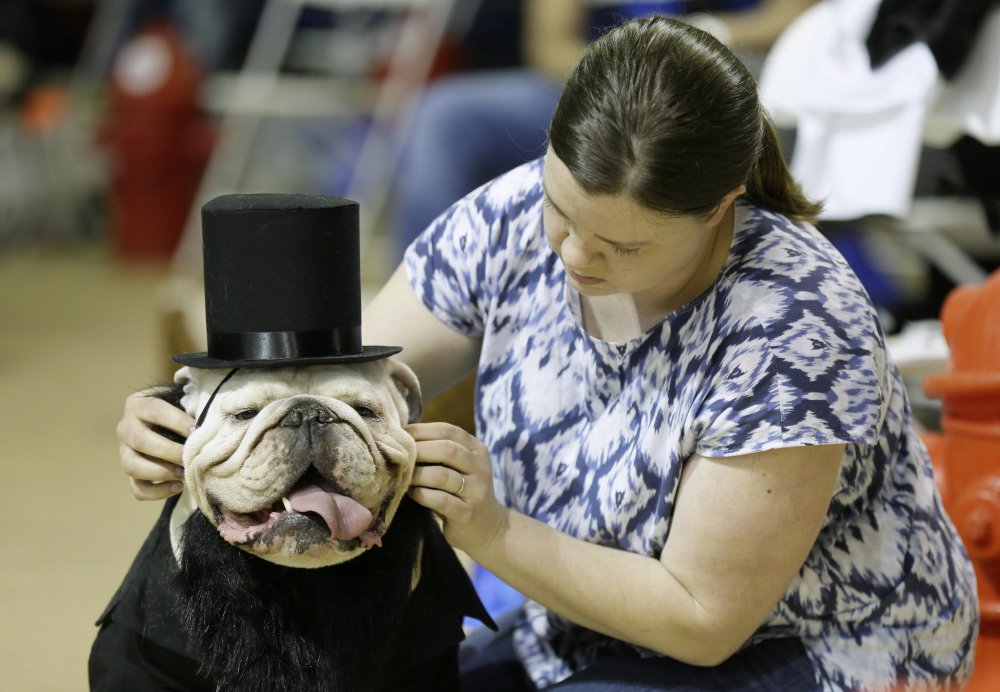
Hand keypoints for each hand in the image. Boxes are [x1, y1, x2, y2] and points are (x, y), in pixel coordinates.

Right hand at [117, 387, 193, 499]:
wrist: (171, 421)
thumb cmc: (183, 407)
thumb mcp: (185, 398)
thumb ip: (193, 403)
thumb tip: (208, 421)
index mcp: (138, 404)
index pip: (156, 411)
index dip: (178, 422)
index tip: (197, 431)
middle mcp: (126, 428)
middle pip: (140, 441)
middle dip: (169, 451)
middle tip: (190, 456)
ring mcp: (125, 452)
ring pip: (131, 466)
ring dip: (160, 472)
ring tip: (183, 473)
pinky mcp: (132, 473)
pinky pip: (137, 488)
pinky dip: (157, 492)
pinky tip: (178, 486)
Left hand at [407, 422, 507, 552]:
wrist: (488, 528)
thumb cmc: (464, 491)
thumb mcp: (460, 466)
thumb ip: (440, 450)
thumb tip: (404, 435)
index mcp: (477, 450)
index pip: (448, 431)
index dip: (421, 430)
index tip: (400, 434)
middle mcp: (480, 467)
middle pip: (446, 450)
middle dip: (418, 450)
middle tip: (399, 455)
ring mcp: (476, 491)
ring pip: (442, 475)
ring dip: (417, 474)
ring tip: (403, 475)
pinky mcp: (467, 514)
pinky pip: (440, 500)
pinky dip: (421, 494)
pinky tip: (412, 493)